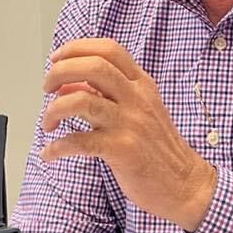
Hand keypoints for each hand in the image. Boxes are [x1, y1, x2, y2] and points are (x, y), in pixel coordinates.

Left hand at [40, 37, 217, 230]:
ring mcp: (131, 123)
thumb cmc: (157, 148)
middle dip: (60, 72)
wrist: (185, 184)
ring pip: (82, 101)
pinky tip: (50, 153)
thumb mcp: (138, 110)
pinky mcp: (123, 150)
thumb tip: (66, 85)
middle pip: (93, 67)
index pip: (109, 50)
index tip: (56, 59)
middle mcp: (137, 98)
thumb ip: (105, 94)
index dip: (77, 49)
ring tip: (48, 122)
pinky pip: (80, 142)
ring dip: (55, 109)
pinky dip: (57, 147)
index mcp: (141, 84)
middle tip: (46, 88)